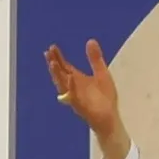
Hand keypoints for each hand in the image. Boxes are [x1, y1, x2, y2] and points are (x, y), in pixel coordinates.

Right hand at [45, 39, 129, 158]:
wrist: (111, 118)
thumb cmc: (105, 98)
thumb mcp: (101, 73)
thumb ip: (95, 58)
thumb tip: (90, 41)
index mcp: (77, 80)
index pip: (64, 67)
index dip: (58, 57)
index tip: (52, 47)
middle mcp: (73, 88)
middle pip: (60, 75)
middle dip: (54, 64)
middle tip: (48, 53)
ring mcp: (75, 97)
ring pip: (63, 85)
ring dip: (57, 75)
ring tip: (53, 63)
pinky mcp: (82, 107)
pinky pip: (74, 97)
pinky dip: (71, 88)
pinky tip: (70, 77)